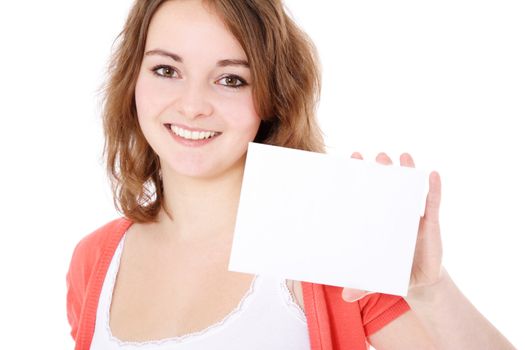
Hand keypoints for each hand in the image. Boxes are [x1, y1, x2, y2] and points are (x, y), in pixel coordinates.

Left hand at [341, 152, 442, 301]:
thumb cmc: (394, 271)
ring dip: (408, 171)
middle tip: (378, 156)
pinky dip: (434, 188)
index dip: (361, 177)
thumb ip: (363, 285)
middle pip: (389, 186)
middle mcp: (394, 213)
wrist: (421, 281)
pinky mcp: (432, 222)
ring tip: (404, 156)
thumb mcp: (378, 277)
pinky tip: (433, 174)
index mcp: (378, 221)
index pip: (368, 195)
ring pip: (411, 188)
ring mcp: (414, 215)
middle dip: (384, 169)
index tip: (353, 159)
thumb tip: (344, 297)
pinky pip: (433, 202)